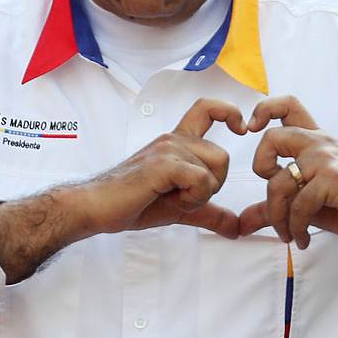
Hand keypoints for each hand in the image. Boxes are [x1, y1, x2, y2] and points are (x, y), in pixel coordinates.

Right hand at [86, 98, 246, 238]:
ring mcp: (168, 149)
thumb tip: (237, 228)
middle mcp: (173, 139)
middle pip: (222, 156)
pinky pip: (201, 179)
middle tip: (183, 197)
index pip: (207, 108)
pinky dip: (193, 197)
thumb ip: (210, 213)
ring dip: (199, 194)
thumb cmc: (133, 202)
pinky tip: (170, 200)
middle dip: (212, 186)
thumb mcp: (181, 208)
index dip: (229, 112)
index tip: (240, 129)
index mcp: (176, 141)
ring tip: (172, 198)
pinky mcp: (163, 164)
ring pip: (214, 168)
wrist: (97, 208)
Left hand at [237, 96, 337, 247]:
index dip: (263, 110)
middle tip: (274, 194)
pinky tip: (303, 238)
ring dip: (278, 216)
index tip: (250, 130)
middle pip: (272, 137)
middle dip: (261, 168)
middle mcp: (320, 143)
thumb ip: (274, 207)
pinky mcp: (334, 179)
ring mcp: (327, 159)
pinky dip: (295, 227)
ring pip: (280, 181)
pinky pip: (299, 204)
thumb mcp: (306, 203)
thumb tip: (241, 223)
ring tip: (289, 234)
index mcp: (315, 140)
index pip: (287, 105)